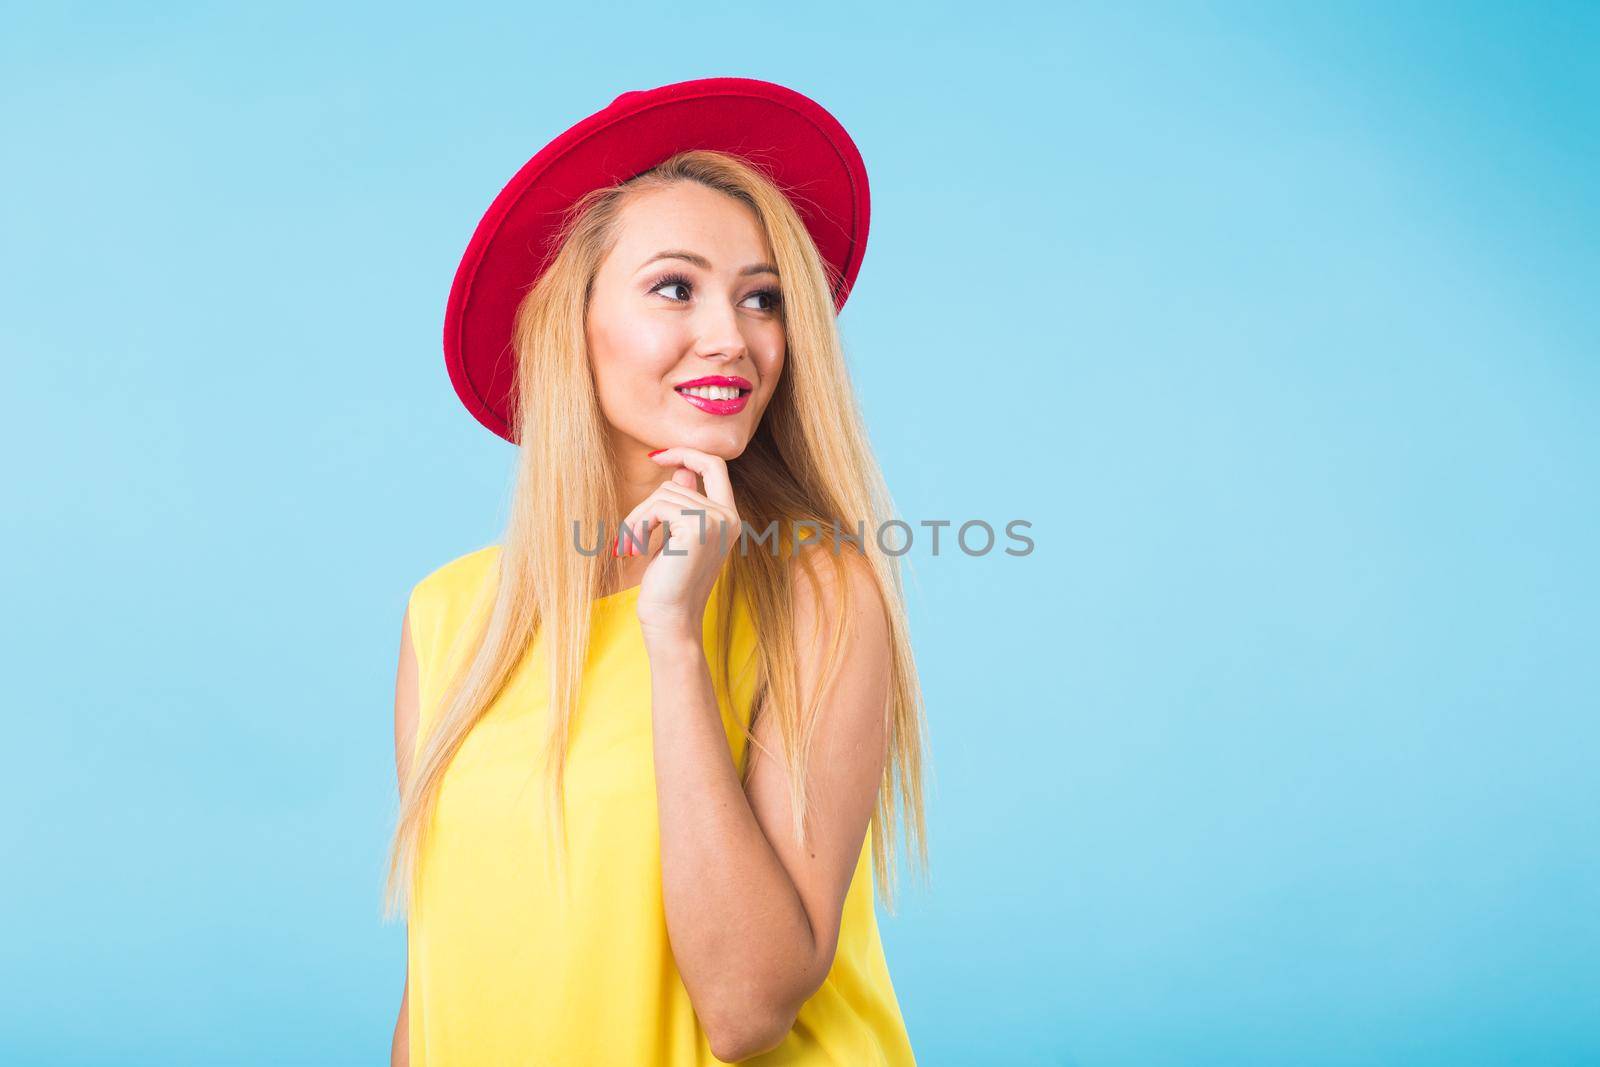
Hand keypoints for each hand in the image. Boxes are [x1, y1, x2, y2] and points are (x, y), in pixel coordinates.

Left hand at [619, 447, 739, 641]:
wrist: (669, 619)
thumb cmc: (668, 583)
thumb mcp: (676, 538)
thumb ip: (683, 503)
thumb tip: (680, 469)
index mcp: (729, 519)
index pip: (716, 466)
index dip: (687, 453)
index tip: (657, 456)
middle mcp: (729, 518)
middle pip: (677, 483)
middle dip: (646, 507)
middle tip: (628, 537)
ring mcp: (716, 521)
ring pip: (663, 494)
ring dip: (638, 519)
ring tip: (631, 547)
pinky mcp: (697, 527)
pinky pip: (657, 506)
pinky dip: (638, 525)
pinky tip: (636, 549)